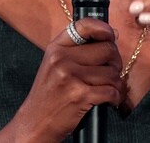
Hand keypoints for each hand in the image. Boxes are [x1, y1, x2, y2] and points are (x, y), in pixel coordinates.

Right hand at [13, 18, 123, 139]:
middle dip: (115, 62)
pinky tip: (110, 100)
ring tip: (109, 88)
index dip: (104, 29)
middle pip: (107, 49)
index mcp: (57, 48)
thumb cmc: (49, 94)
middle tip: (111, 72)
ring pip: (112, 72)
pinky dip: (115, 97)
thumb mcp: (55, 64)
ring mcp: (71, 76)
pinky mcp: (80, 95)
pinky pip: (111, 91)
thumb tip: (114, 34)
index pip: (85, 25)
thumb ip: (80, 48)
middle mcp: (62, 58)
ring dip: (116, 83)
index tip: (111, 36)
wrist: (34, 124)